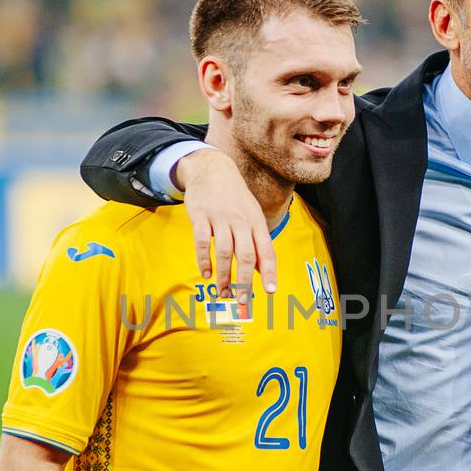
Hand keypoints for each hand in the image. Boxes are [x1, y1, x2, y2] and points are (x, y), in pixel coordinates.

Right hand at [175, 149, 277, 297]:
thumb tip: (261, 272)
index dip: (269, 272)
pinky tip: (205, 274)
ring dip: (223, 275)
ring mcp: (220, 218)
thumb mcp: (252, 216)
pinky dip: (203, 260)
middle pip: (245, 254)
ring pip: (224, 251)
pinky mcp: (200, 216)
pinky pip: (202, 241)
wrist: (213, 169)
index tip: (270, 291)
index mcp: (256, 223)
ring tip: (223, 292)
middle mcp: (241, 221)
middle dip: (244, 281)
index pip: (266, 250)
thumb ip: (257, 242)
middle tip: (242, 302)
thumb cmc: (235, 199)